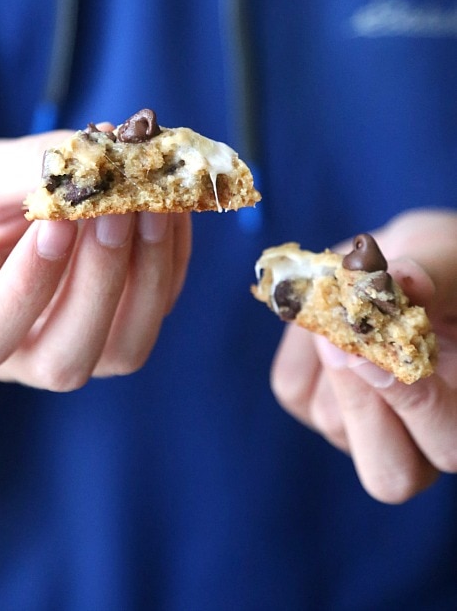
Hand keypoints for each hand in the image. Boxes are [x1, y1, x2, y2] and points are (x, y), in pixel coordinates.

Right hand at [0, 133, 190, 390]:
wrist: (0, 224)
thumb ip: (23, 171)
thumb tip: (98, 150)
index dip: (26, 285)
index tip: (54, 222)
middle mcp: (25, 358)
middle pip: (66, 359)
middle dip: (99, 278)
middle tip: (118, 205)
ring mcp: (85, 349)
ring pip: (126, 346)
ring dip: (148, 269)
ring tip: (153, 199)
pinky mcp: (131, 324)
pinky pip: (160, 303)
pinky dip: (171, 252)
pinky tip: (168, 203)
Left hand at [270, 209, 456, 502]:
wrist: (393, 265)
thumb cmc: (441, 266)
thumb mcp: (443, 259)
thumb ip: (428, 277)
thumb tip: (402, 282)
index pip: (448, 444)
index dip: (413, 403)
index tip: (375, 348)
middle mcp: (422, 440)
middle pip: (390, 476)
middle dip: (361, 405)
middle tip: (340, 340)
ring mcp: (363, 431)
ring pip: (332, 422)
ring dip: (329, 355)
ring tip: (342, 298)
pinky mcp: (315, 406)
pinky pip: (294, 387)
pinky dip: (300, 344)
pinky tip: (324, 315)